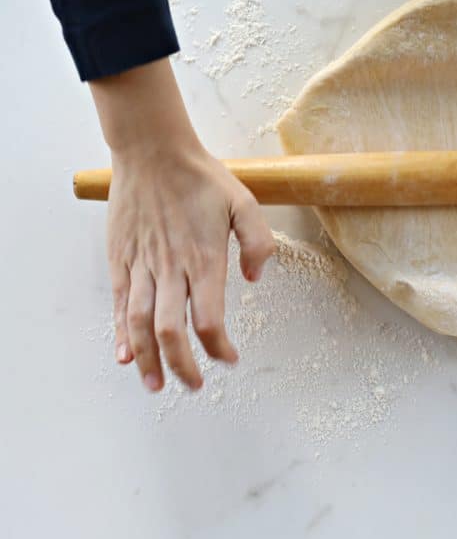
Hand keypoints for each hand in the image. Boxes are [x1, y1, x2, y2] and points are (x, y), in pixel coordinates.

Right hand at [91, 59, 274, 390]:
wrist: (153, 151)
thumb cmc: (201, 178)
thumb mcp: (245, 203)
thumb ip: (257, 242)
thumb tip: (254, 278)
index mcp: (203, 259)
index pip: (208, 319)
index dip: (218, 347)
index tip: (229, 358)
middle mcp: (170, 269)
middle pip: (171, 331)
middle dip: (182, 365)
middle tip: (194, 386)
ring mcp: (141, 265)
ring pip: (139, 324)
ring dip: (148, 359)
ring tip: (156, 384)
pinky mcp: (120, 260)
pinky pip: (118, 304)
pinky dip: (120, 333)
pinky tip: (125, 354)